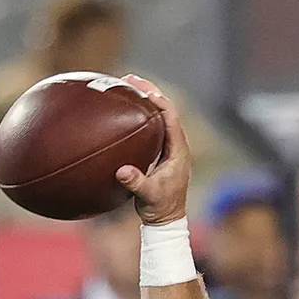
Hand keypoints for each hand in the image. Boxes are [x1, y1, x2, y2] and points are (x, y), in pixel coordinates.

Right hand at [115, 74, 191, 225]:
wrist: (166, 219)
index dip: (158, 101)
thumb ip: (137, 183)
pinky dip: (138, 116)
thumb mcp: (148, 196)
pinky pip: (149, 128)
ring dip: (144, 101)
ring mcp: (167, 148)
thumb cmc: (160, 207)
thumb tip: (123, 171)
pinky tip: (120, 112)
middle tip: (130, 78)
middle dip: (149, 93)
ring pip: (158, 117)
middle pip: (165, 111)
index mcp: (178, 151)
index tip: (142, 88)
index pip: (171, 118)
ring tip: (126, 86)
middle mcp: (175, 146)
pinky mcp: (159, 153)